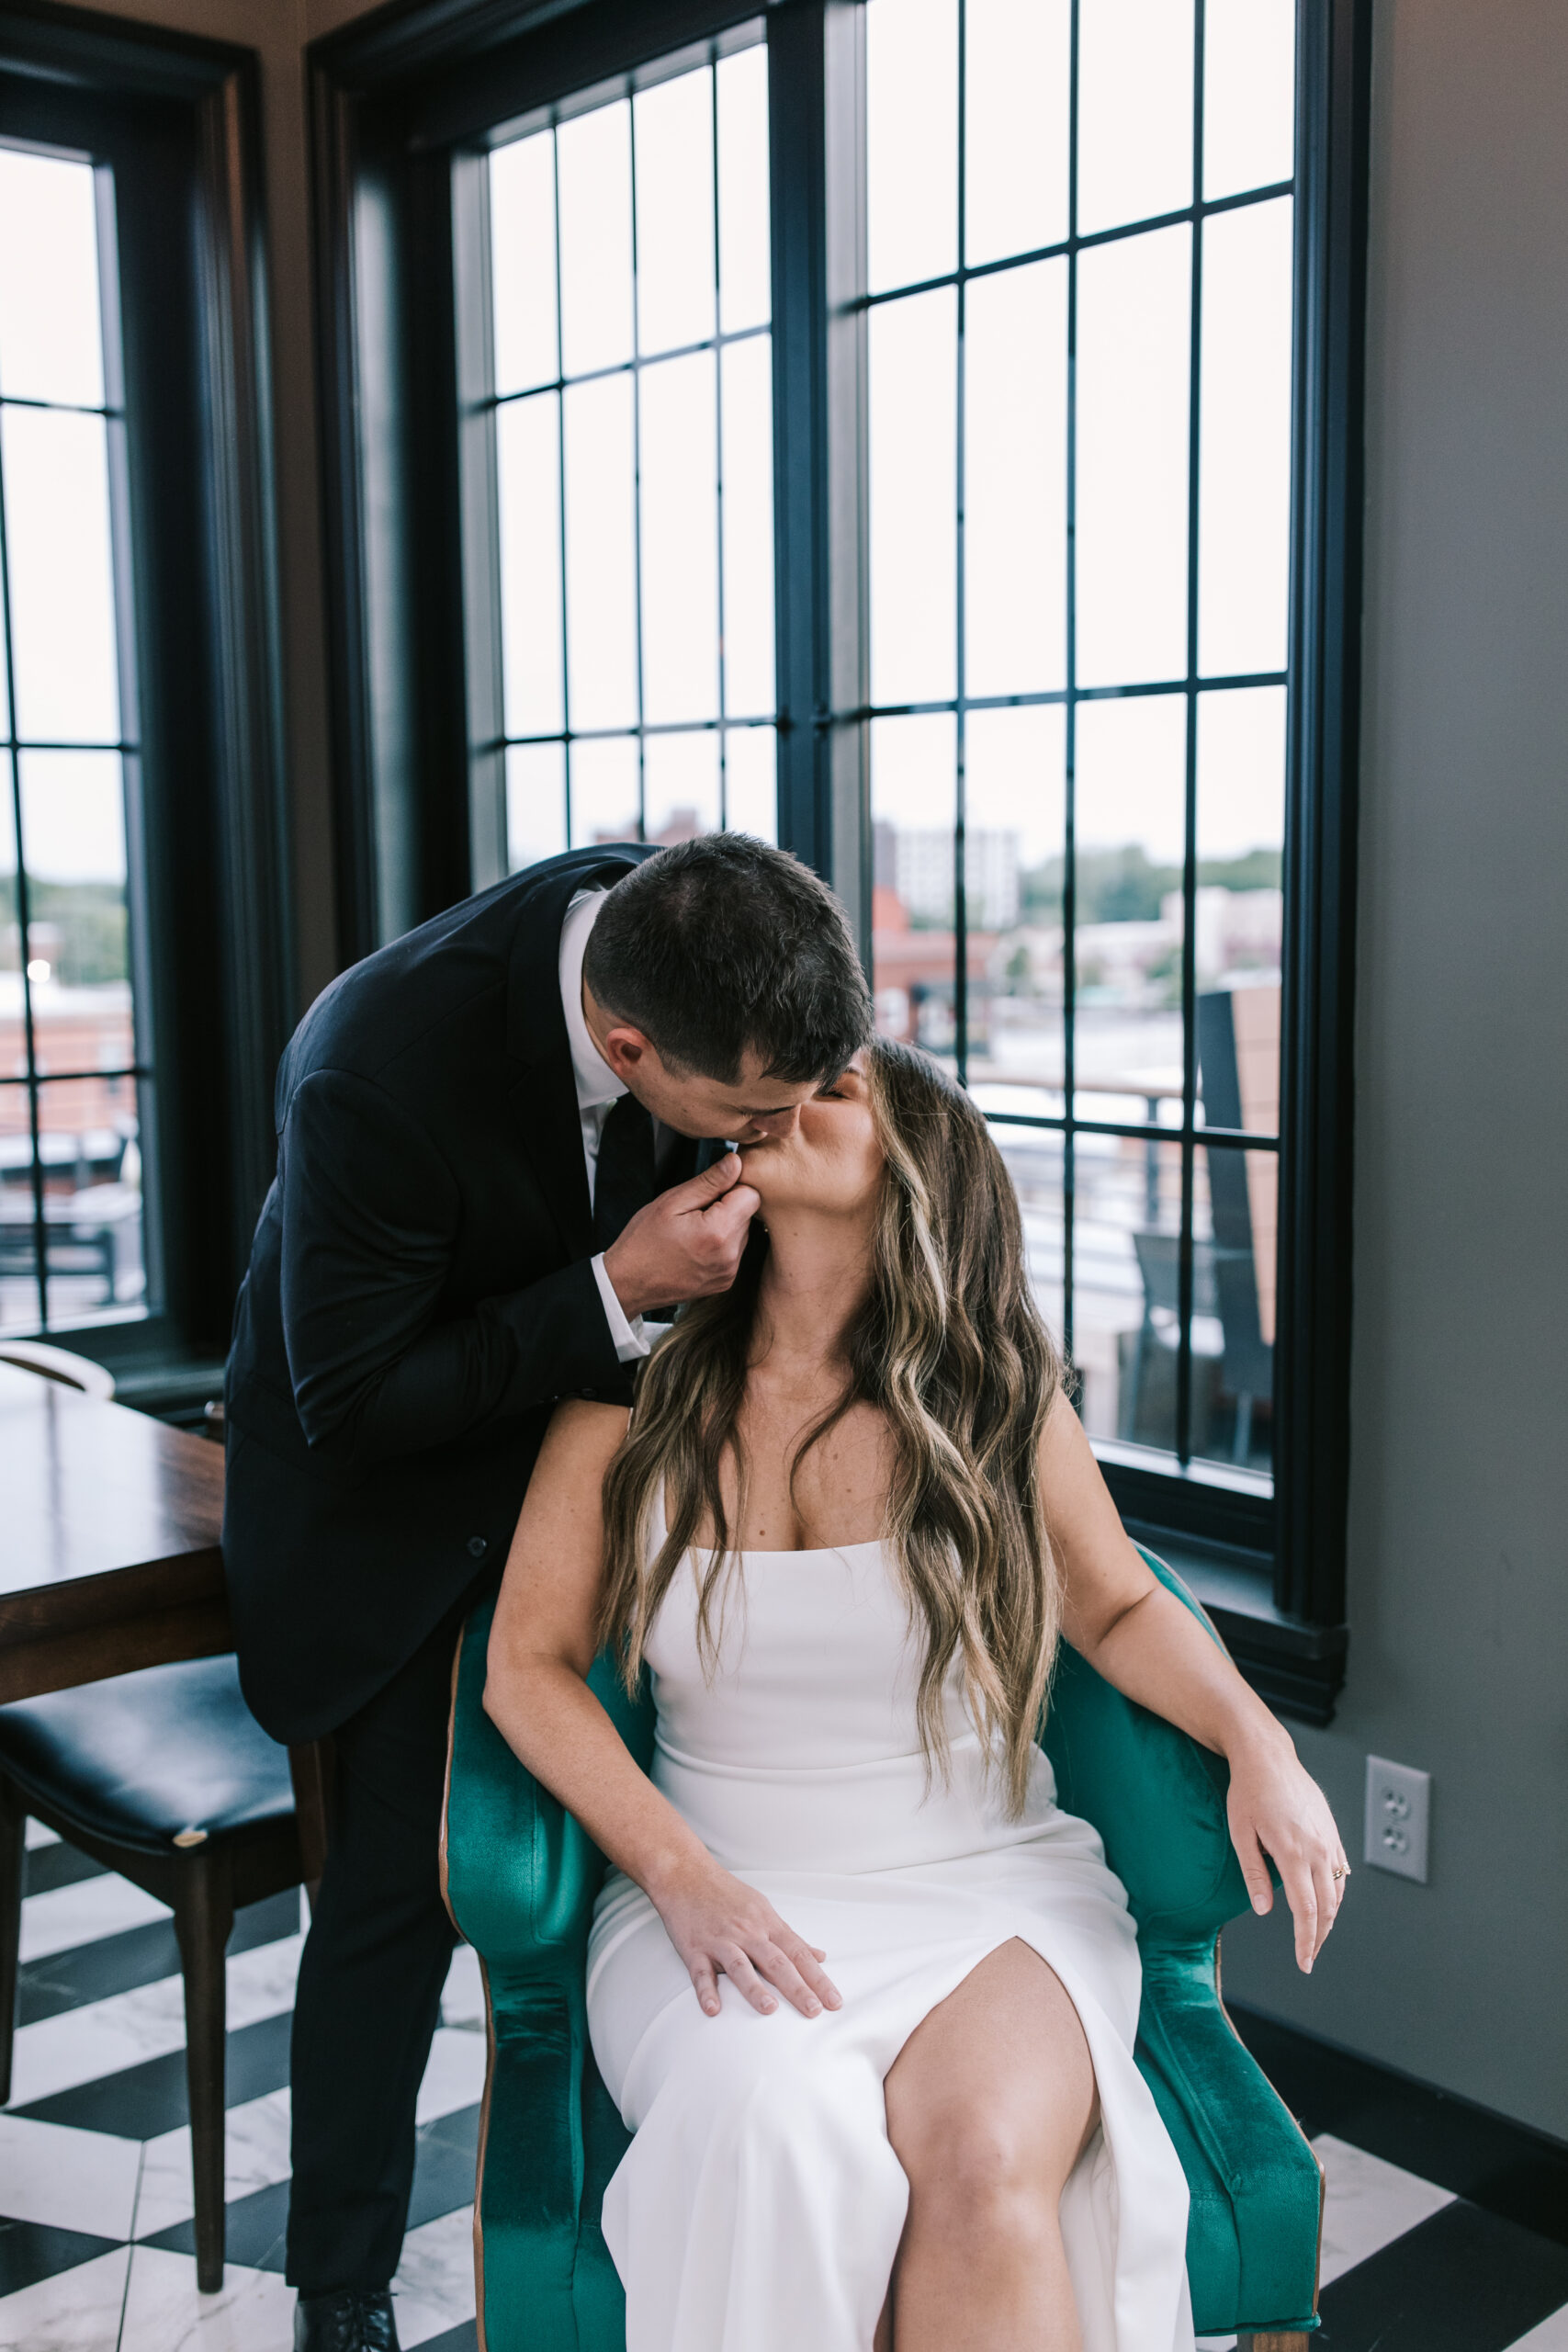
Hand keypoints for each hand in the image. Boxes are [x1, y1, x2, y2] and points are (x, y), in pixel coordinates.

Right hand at [601, 1152, 759, 1319]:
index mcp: (718, 1232)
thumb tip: (736, 1162)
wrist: (629, 1283)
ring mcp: (729, 1272)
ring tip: (692, 1232)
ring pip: (741, 1233)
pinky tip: (695, 1247)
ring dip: (724, 1227)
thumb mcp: (672, 1202)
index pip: (751, 1195)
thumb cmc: (643, 1242)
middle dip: (726, 1208)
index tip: (708, 1194)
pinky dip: (720, 1245)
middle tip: (693, 1215)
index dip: (731, 1188)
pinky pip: (734, 1252)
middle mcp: (730, 1256)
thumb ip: (710, 1181)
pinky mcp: (725, 1281)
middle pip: (747, 1215)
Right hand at [649, 1852, 842, 2020]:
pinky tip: (713, 2009)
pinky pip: (700, 1973)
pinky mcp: (694, 1948)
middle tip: (814, 2011)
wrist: (686, 1875)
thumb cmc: (727, 1895)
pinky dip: (706, 1991)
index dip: (818, 1978)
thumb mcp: (764, 1910)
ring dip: (755, 1988)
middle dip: (797, 1987)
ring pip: (740, 1965)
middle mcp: (747, 1932)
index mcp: (767, 1924)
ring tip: (770, 2009)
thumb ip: (790, 1937)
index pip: (798, 1954)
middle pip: (776, 1961)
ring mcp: (720, 1940)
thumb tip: (819, 1956)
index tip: (834, 2001)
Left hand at [1226, 1732, 1349, 1972]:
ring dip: (1330, 1916)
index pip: (1306, 1911)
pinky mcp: (1331, 1830)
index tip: (1304, 1962)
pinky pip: (1341, 1868)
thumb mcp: (1240, 1834)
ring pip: (1338, 1889)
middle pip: (1327, 1907)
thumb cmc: (1247, 1791)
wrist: (1266, 1755)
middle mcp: (1318, 1848)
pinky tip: (1329, 1900)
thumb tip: (1264, 1910)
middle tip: (1309, 1956)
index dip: (1306, 1941)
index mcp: (1294, 1853)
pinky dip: (1337, 1890)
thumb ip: (1254, 1875)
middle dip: (1319, 1936)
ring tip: (1316, 1933)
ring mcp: (1329, 1838)